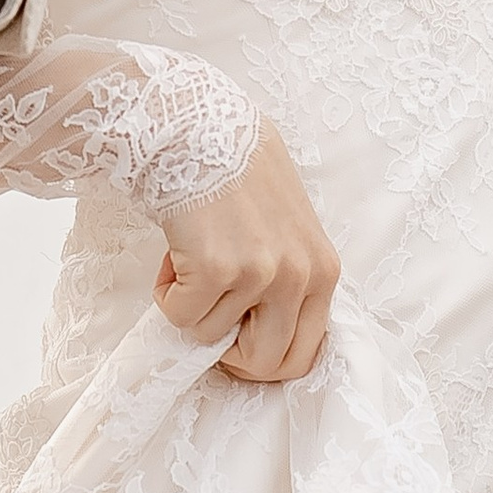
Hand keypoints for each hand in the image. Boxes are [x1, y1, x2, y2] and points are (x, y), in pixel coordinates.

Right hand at [157, 123, 340, 384]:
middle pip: (266, 364)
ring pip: (212, 336)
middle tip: (207, 315)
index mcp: (324, 271)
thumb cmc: (238, 170)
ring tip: (193, 258)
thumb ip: (289, 275)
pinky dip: (167, 293)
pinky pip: (181, 316)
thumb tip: (269, 327)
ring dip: (192, 306)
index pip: (305, 353)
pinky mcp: (218, 270)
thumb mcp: (289, 227)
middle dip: (228, 353)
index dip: (262, 360)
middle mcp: (301, 277)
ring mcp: (261, 275)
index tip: (235, 341)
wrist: (199, 128)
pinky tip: (176, 252)